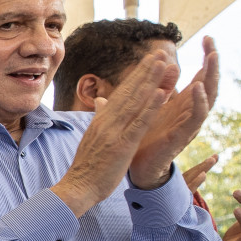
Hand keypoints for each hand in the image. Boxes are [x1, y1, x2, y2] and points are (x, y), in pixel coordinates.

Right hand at [51, 53, 173, 215]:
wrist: (77, 187)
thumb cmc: (87, 167)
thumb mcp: (92, 138)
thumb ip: (100, 118)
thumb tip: (100, 102)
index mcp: (101, 120)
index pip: (121, 93)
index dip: (136, 75)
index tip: (148, 61)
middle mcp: (107, 121)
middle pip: (129, 91)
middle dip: (145, 71)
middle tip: (159, 52)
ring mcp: (114, 132)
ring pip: (135, 102)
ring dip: (150, 81)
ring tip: (163, 63)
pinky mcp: (122, 145)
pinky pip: (139, 123)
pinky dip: (150, 107)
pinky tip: (161, 93)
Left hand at [128, 36, 219, 189]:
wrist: (136, 168)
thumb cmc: (142, 138)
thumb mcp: (145, 107)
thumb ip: (152, 89)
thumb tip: (151, 69)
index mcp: (181, 104)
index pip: (200, 77)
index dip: (205, 59)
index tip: (208, 38)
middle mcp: (189, 112)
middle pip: (208, 84)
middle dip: (212, 63)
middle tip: (213, 43)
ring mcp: (188, 124)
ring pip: (207, 98)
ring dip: (210, 77)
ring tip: (212, 58)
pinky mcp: (181, 136)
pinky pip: (195, 117)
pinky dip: (197, 101)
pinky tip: (195, 87)